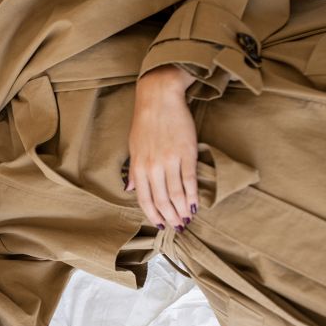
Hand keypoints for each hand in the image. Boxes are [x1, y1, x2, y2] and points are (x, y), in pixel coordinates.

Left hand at [127, 65, 197, 231]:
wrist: (159, 98)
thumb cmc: (145, 122)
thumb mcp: (134, 146)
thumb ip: (133, 170)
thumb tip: (129, 189)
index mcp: (139, 166)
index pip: (145, 199)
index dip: (153, 215)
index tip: (159, 225)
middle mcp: (153, 166)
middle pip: (162, 200)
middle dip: (170, 217)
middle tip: (177, 227)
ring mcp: (170, 160)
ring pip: (177, 194)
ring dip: (182, 210)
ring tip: (187, 219)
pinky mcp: (187, 153)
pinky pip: (190, 180)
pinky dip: (193, 196)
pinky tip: (196, 205)